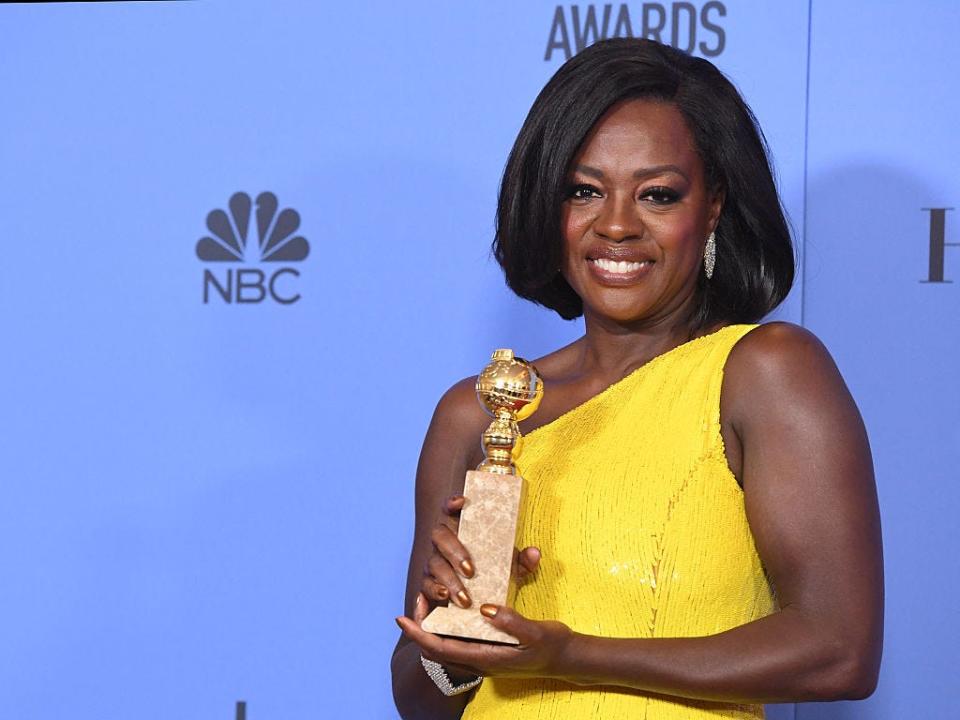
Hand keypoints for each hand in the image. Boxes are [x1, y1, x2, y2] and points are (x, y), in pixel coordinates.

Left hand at [397, 593, 574, 680]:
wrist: (566, 659)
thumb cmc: (552, 645)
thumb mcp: (536, 632)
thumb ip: (511, 622)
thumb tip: (486, 609)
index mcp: (486, 658)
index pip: (441, 649)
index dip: (419, 634)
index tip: (402, 618)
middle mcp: (479, 662)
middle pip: (436, 650)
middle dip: (420, 628)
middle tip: (418, 600)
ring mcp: (483, 659)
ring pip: (446, 648)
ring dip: (432, 629)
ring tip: (429, 602)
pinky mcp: (489, 652)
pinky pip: (458, 644)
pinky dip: (447, 629)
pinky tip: (451, 610)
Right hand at [422, 494, 541, 608]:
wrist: (479, 595)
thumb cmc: (492, 570)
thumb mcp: (508, 565)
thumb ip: (521, 560)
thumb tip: (534, 553)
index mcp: (460, 527)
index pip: (451, 509)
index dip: (452, 502)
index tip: (462, 500)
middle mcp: (443, 540)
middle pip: (439, 536)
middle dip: (454, 552)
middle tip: (471, 571)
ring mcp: (434, 560)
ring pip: (434, 563)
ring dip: (448, 579)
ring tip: (464, 598)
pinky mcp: (428, 581)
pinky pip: (424, 584)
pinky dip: (432, 590)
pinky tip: (443, 596)